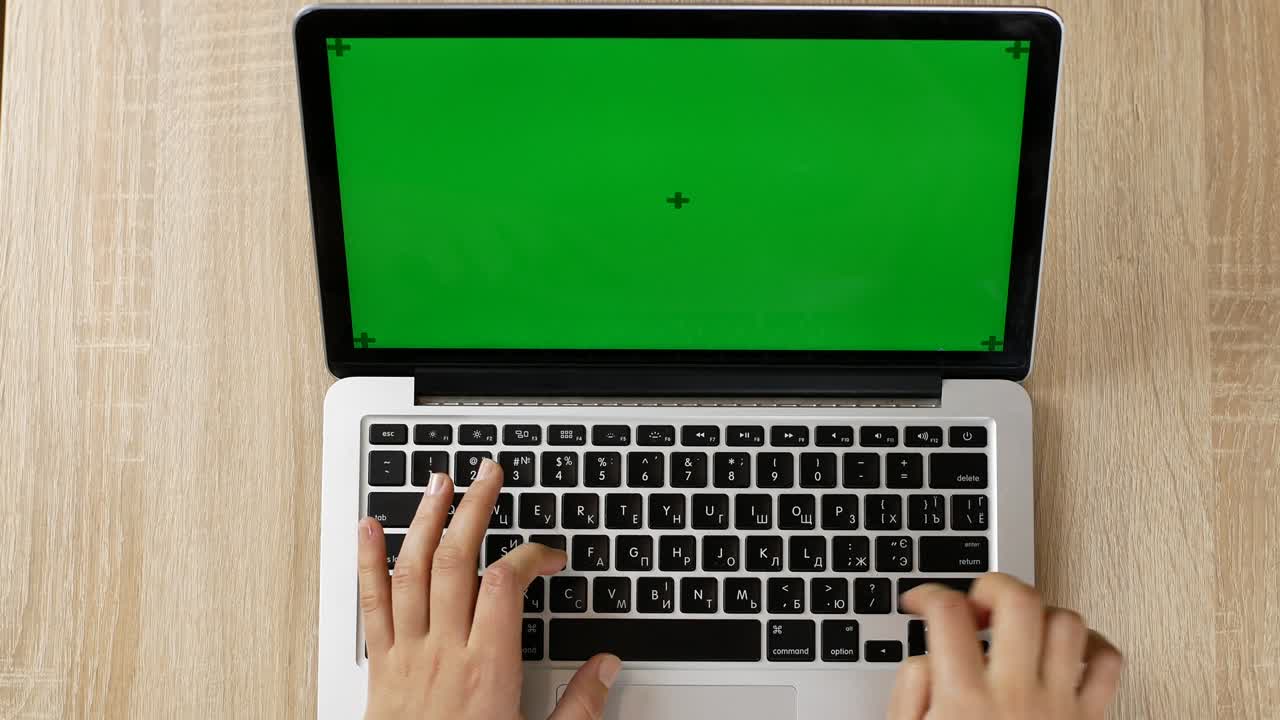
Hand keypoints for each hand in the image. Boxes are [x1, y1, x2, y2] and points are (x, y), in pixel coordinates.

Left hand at [358, 459, 621, 719]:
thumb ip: (579, 707)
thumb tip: (605, 667)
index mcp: (487, 670)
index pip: (507, 584)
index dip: (531, 555)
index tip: (549, 555)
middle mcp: (443, 652)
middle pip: (456, 560)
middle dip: (475, 509)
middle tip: (488, 474)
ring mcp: (407, 655)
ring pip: (412, 571)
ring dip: (425, 520)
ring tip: (438, 483)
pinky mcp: (380, 666)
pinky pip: (370, 604)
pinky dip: (367, 561)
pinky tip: (367, 528)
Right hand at [889, 573, 1122, 719]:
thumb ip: (912, 694)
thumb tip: (929, 654)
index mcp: (964, 702)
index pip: (947, 613)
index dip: (926, 592)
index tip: (919, 602)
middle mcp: (1016, 695)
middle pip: (1017, 599)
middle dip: (991, 583)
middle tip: (974, 603)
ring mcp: (1059, 707)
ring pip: (1066, 621)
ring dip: (1038, 612)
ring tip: (1015, 628)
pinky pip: (1107, 662)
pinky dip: (1090, 644)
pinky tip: (1063, 651)